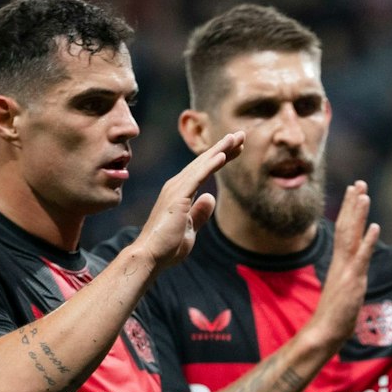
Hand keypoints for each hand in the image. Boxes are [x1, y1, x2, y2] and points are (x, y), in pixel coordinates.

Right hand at [134, 131, 244, 268]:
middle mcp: (176, 186)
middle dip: (224, 148)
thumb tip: (210, 197)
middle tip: (241, 135)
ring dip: (220, 150)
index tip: (236, 149)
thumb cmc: (167, 247)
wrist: (150, 256)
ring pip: (202, 165)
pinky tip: (223, 155)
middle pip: (204, 163)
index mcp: (180, 193)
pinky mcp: (178, 197)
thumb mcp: (190, 229)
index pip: (204, 171)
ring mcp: (176, 190)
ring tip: (236, 138)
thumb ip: (200, 213)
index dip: (220, 158)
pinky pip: (198, 177)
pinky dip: (210, 165)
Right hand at [297, 182, 380, 347]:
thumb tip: (355, 272)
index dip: (349, 211)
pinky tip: (374, 226)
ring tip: (364, 195)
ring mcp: (346, 270)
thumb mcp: (344, 290)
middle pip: (346, 227)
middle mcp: (341, 262)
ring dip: (358, 215)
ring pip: (351, 236)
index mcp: (339, 263)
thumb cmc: (334, 316)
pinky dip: (368, 241)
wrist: (323, 332)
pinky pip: (361, 257)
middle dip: (352, 204)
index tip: (354, 193)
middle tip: (358, 183)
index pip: (344, 231)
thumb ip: (350, 277)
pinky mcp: (352, 281)